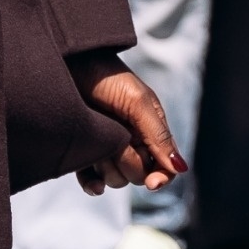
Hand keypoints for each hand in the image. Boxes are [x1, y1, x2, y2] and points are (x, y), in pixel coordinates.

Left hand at [66, 51, 182, 193]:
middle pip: (139, 175)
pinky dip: (93, 185)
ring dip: (108, 166)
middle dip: (129, 164)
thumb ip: (158, 135)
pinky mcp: (83, 152)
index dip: (160, 176)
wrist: (67, 64)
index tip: (152, 183)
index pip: (164, 165)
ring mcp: (106, 148)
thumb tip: (180, 169)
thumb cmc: (106, 75)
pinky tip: (93, 184)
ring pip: (116, 179)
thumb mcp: (138, 101)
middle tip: (117, 139)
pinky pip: (92, 181)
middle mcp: (130, 141)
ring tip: (97, 138)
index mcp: (150, 128)